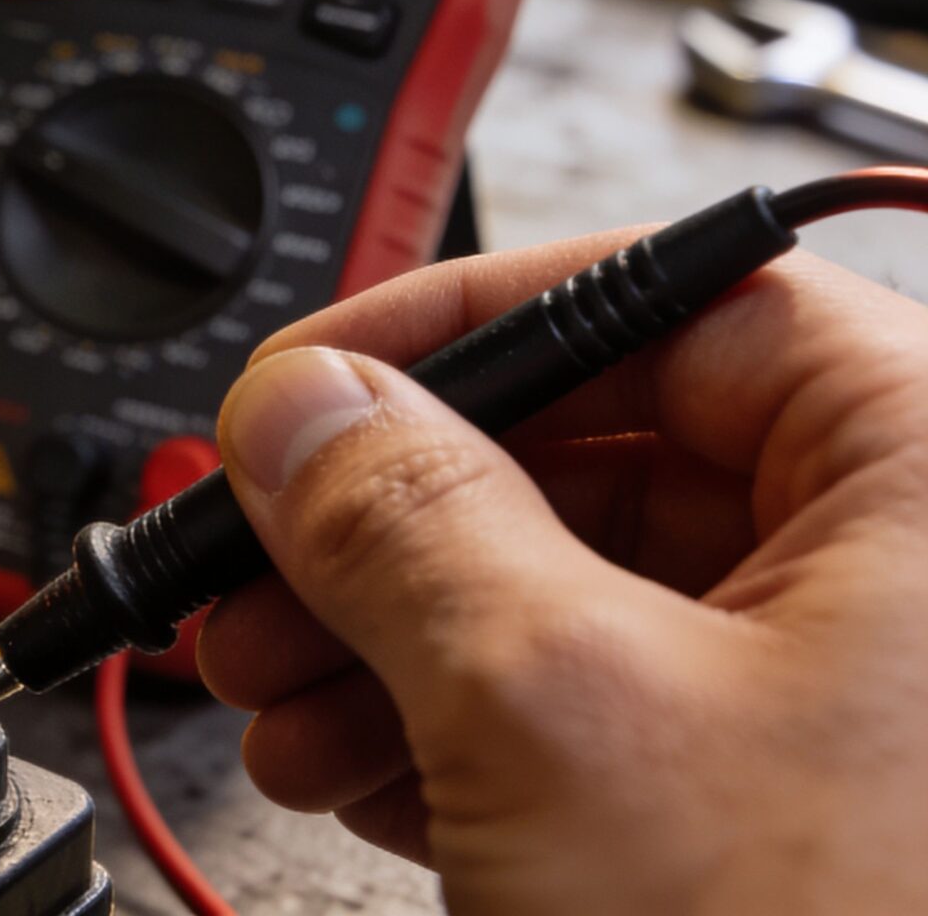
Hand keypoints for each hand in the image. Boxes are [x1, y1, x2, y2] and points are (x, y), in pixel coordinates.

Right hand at [197, 234, 927, 913]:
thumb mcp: (555, 708)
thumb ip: (401, 515)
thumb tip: (305, 406)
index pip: (678, 301)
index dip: (465, 328)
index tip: (314, 382)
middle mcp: (921, 579)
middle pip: (613, 457)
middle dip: (394, 521)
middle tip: (258, 554)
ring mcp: (870, 712)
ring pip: (593, 595)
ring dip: (398, 635)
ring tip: (275, 691)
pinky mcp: (806, 818)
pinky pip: (616, 711)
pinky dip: (468, 728)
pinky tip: (357, 764)